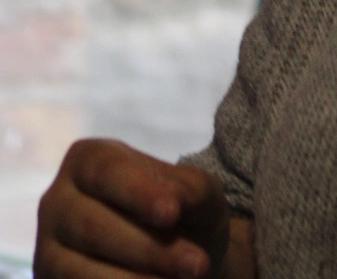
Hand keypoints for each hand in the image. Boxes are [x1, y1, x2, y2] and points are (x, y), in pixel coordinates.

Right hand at [35, 138, 238, 277]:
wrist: (173, 260)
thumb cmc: (181, 212)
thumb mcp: (197, 193)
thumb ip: (191, 190)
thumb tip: (175, 201)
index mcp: (88, 160)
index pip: (108, 172)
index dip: (139, 193)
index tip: (172, 213)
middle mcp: (57, 202)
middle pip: (95, 227)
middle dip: (150, 250)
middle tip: (197, 265)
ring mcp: (47, 250)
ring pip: (83, 271)